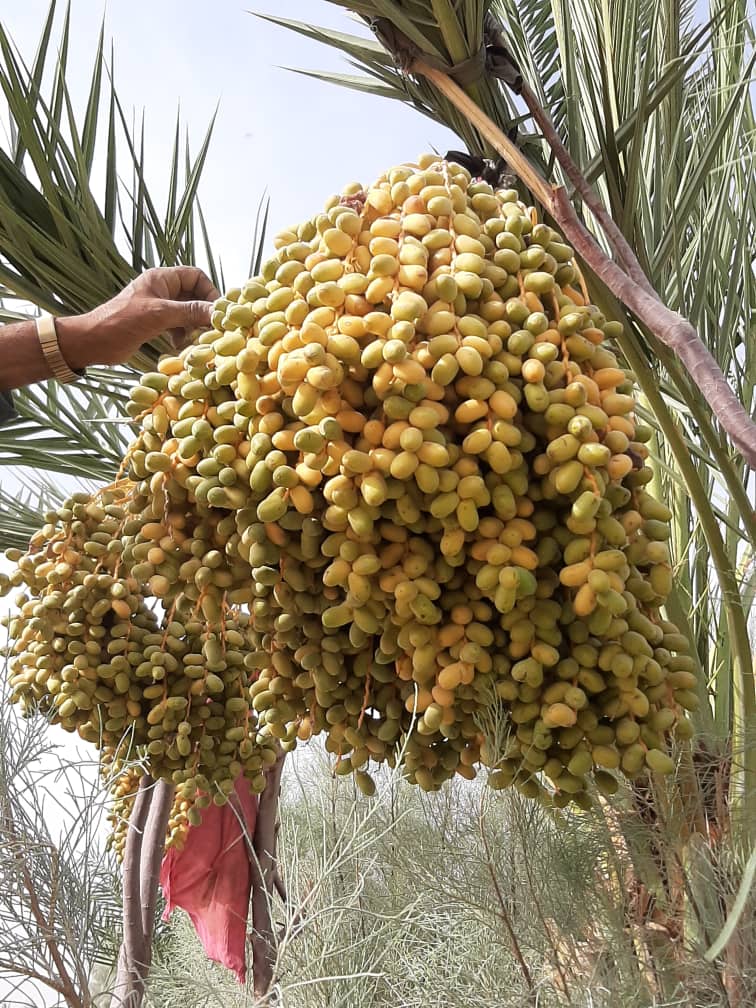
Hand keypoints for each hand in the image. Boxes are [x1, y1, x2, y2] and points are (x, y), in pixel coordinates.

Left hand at [64, 266, 220, 366]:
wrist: (93, 341)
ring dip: (193, 326)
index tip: (216, 312)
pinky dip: (182, 335)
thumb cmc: (122, 322)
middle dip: (202, 312)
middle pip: (193, 295)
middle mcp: (161, 290)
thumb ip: (190, 312)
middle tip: (210, 329)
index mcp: (161, 278)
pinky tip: (179, 345)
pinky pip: (177, 325)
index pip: (195, 276)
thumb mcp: (160, 315)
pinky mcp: (154, 324)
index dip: (209, 292)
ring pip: (186, 312)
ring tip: (194, 339)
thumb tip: (218, 312)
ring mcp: (158, 307)